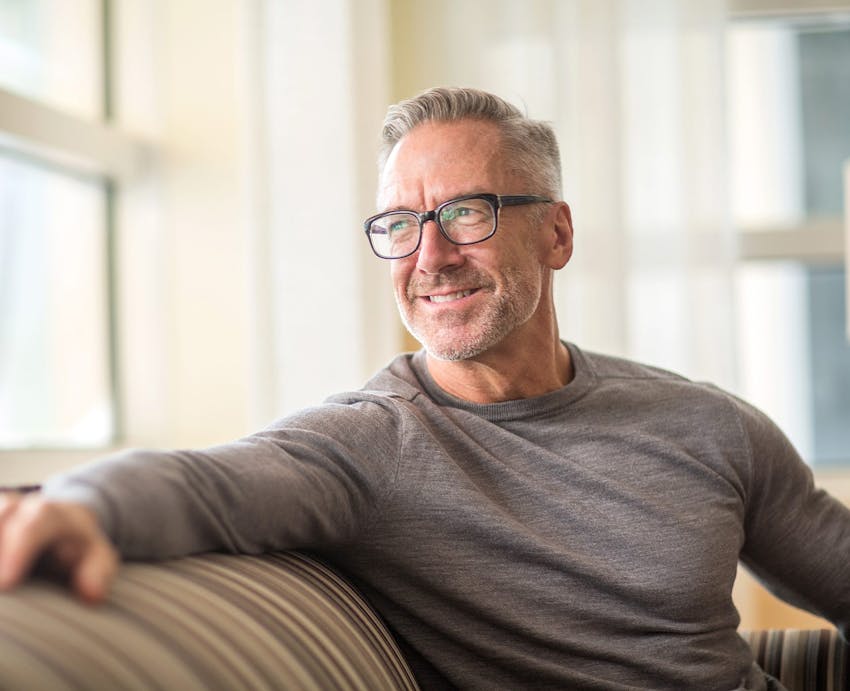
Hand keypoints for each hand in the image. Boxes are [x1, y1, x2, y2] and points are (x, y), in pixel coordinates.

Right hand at [0, 493, 118, 602]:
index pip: (33, 526)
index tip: (7, 583)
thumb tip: (91, 594)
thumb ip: (98, 572)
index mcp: (48, 514)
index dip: (17, 552)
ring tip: (0, 587)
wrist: (62, 523)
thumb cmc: (78, 547)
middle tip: (1, 587)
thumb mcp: (98, 557)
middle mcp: (15, 506)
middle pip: (0, 517)